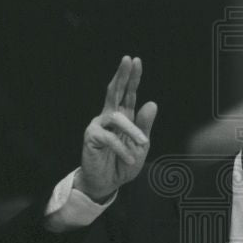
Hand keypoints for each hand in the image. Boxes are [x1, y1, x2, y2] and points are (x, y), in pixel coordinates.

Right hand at [75, 56, 157, 202]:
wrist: (108, 183)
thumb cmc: (124, 162)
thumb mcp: (141, 145)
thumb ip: (145, 125)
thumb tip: (152, 102)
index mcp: (124, 116)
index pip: (128, 93)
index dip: (132, 77)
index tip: (136, 60)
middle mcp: (109, 116)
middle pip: (114, 91)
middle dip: (122, 75)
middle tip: (128, 59)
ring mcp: (99, 125)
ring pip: (116, 117)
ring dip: (132, 131)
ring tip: (142, 144)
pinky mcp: (91, 137)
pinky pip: (109, 138)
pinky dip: (122, 149)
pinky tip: (129, 158)